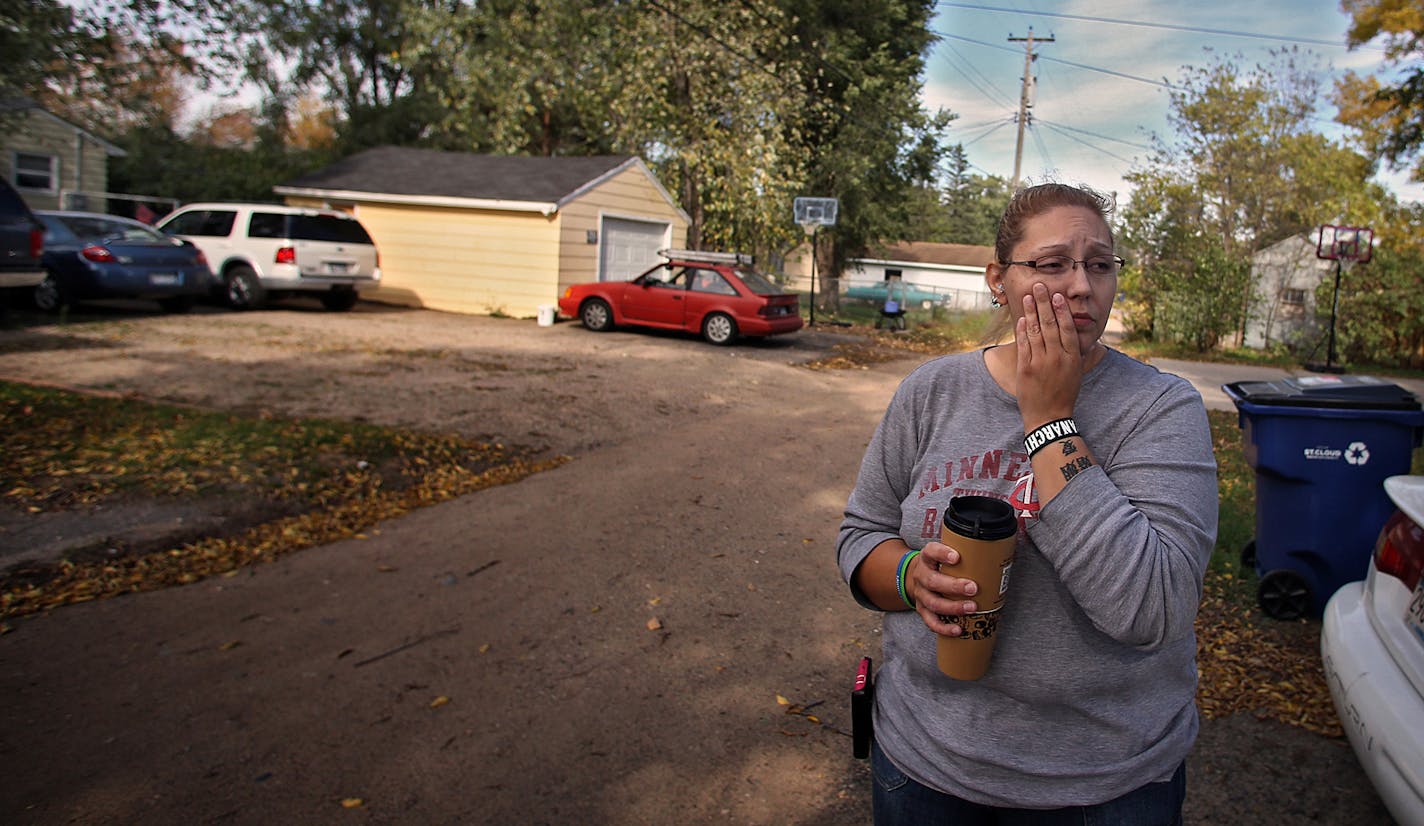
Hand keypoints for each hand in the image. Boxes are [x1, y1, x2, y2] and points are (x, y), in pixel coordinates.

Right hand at [911, 541, 980, 636]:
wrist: (917, 576)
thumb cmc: (939, 565)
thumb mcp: (946, 554)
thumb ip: (966, 551)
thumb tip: (999, 550)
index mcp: (927, 559)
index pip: (931, 552)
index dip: (942, 554)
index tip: (957, 557)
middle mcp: (921, 576)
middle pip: (932, 581)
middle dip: (953, 586)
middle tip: (973, 588)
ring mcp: (921, 594)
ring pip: (933, 603)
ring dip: (953, 607)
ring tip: (972, 608)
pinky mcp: (923, 610)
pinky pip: (931, 621)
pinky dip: (944, 627)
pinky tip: (958, 629)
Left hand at [1015, 283, 1082, 427]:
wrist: (1049, 418)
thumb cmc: (1064, 394)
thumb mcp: (1076, 372)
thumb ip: (1075, 353)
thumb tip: (1078, 335)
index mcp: (1072, 358)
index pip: (1068, 329)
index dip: (1062, 311)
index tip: (1057, 296)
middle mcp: (1057, 358)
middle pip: (1050, 325)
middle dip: (1044, 303)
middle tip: (1040, 286)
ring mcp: (1040, 363)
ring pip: (1035, 332)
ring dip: (1032, 312)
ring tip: (1029, 296)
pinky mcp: (1026, 369)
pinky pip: (1023, 345)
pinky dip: (1022, 330)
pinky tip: (1021, 318)